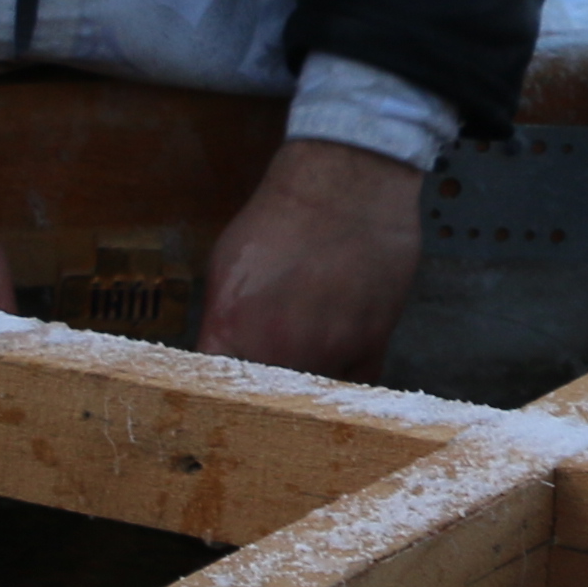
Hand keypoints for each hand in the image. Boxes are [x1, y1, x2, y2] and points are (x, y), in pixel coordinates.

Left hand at [193, 136, 428, 378]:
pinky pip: (353, 387)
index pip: (214, 394)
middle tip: (267, 380)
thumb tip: (220, 358)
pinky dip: (344, 378)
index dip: (216, 400)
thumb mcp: (226, 264)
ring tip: (307, 354)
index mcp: (234, 330)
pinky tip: (339, 351)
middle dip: (263, 396)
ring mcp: (330, 351)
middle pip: (266, 404)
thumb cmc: (282, 215)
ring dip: (305, 384)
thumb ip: (222, 321)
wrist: (346, 182)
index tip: (222, 399)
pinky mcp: (373, 344)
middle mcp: (280, 350)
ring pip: (311, 397)